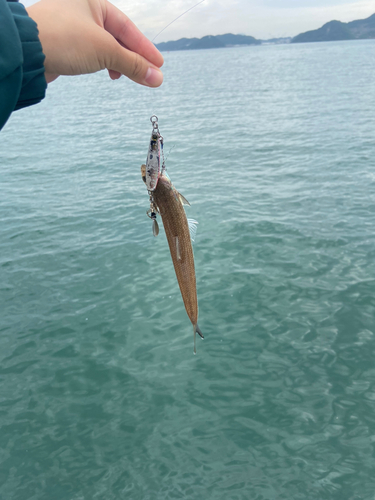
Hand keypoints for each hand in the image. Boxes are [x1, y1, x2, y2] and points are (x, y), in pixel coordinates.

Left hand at [26, 0, 163, 85]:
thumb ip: (133, 64)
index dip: (144, 48)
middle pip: (117, 37)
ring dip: (117, 63)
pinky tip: (107, 73)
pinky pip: (91, 53)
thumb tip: (156, 78)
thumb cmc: (63, 39)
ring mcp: (72, 27)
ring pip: (104, 46)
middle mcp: (82, 10)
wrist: (26, 51)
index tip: (158, 65)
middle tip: (148, 76)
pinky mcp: (64, 43)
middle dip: (132, 58)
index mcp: (94, 1)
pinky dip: (102, 64)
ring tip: (124, 77)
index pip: (127, 27)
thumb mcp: (105, 51)